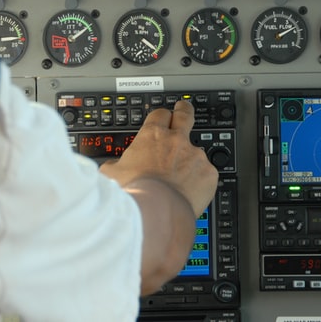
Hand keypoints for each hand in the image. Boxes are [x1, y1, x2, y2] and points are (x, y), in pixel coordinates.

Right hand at [100, 99, 217, 215]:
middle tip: (184, 110)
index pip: (159, 114)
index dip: (161, 116)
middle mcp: (176, 141)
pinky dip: (200, 181)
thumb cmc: (134, 192)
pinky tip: (190, 192)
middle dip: (184, 111)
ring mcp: (195, 156)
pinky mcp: (208, 173)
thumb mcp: (111, 174)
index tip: (162, 119)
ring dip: (190, 160)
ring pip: (196, 152)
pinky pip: (206, 174)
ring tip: (181, 177)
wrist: (156, 211)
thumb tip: (112, 167)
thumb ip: (116, 165)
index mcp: (152, 136)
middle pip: (184, 116)